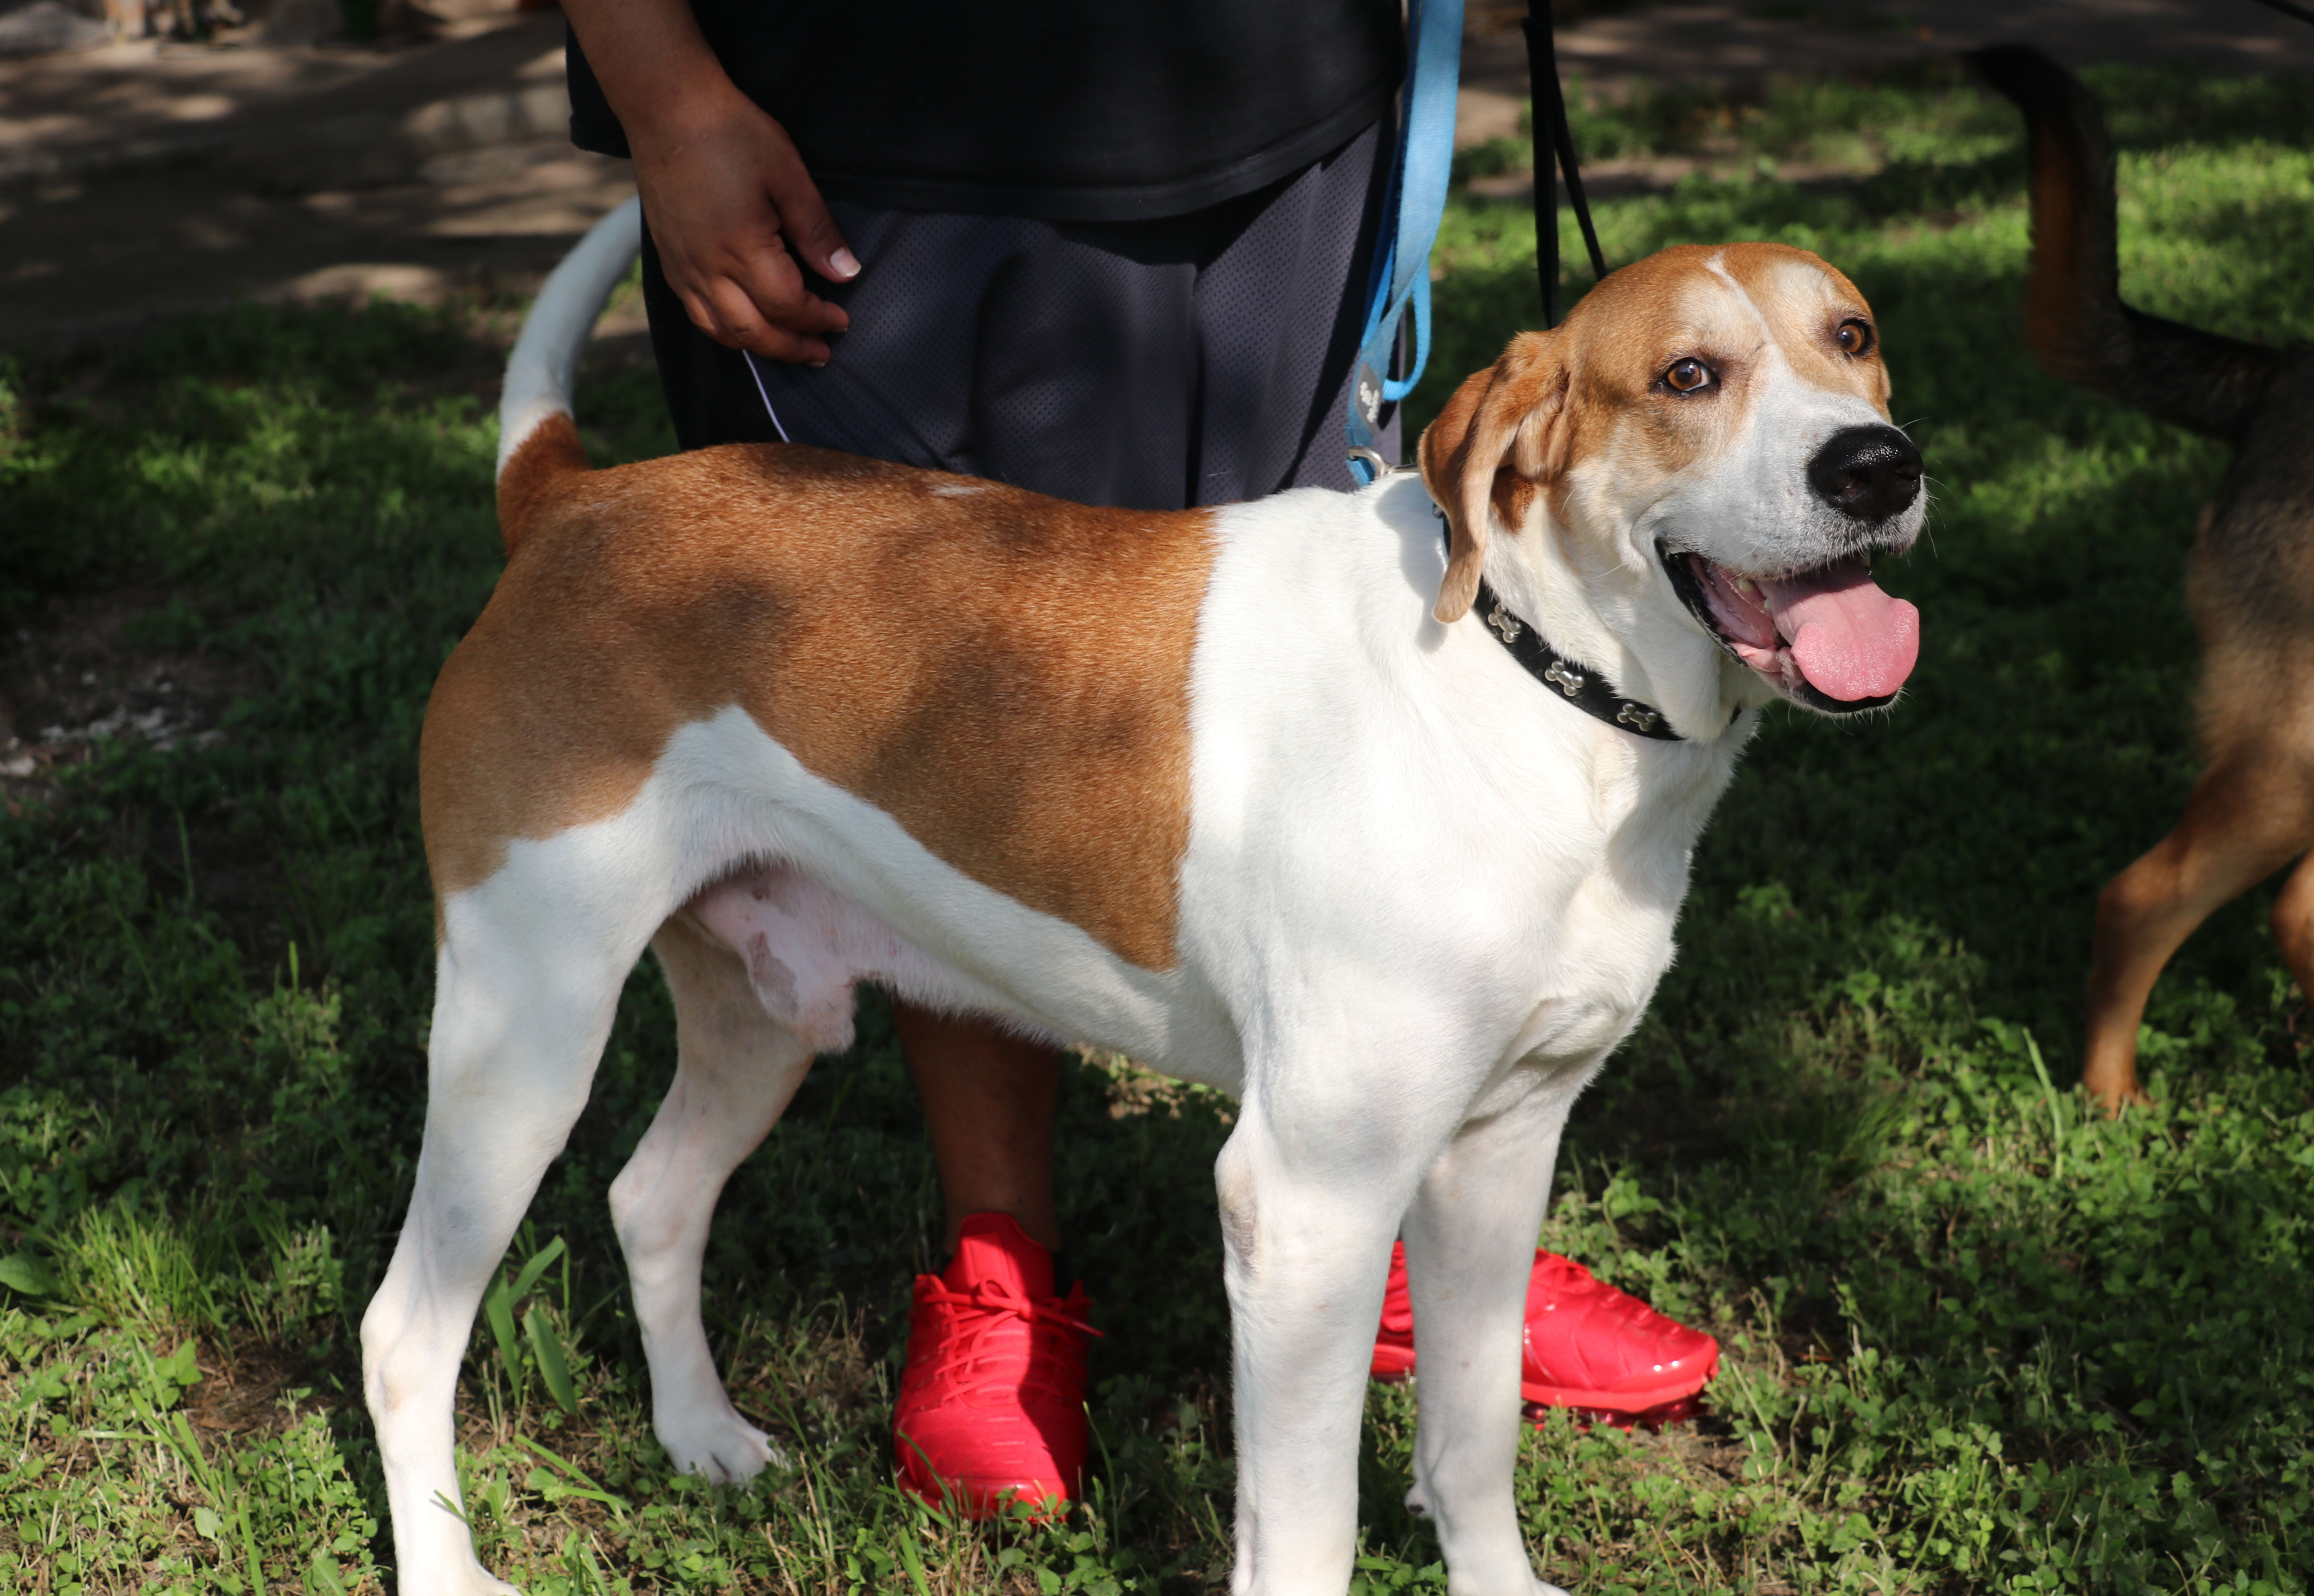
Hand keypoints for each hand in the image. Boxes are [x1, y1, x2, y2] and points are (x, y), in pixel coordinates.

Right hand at [561, 0, 859, 365]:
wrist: (666, 108)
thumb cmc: (730, 133)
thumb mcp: (788, 175)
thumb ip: (816, 231)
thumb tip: (845, 272)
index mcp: (741, 247)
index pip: (787, 305)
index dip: (818, 319)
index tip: (841, 320)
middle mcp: (706, 267)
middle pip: (753, 331)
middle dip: (791, 348)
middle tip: (821, 353)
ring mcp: (683, 267)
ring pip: (720, 331)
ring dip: (758, 347)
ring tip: (787, 348)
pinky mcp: (668, 260)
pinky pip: (696, 313)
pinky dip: (724, 330)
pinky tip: (745, 326)